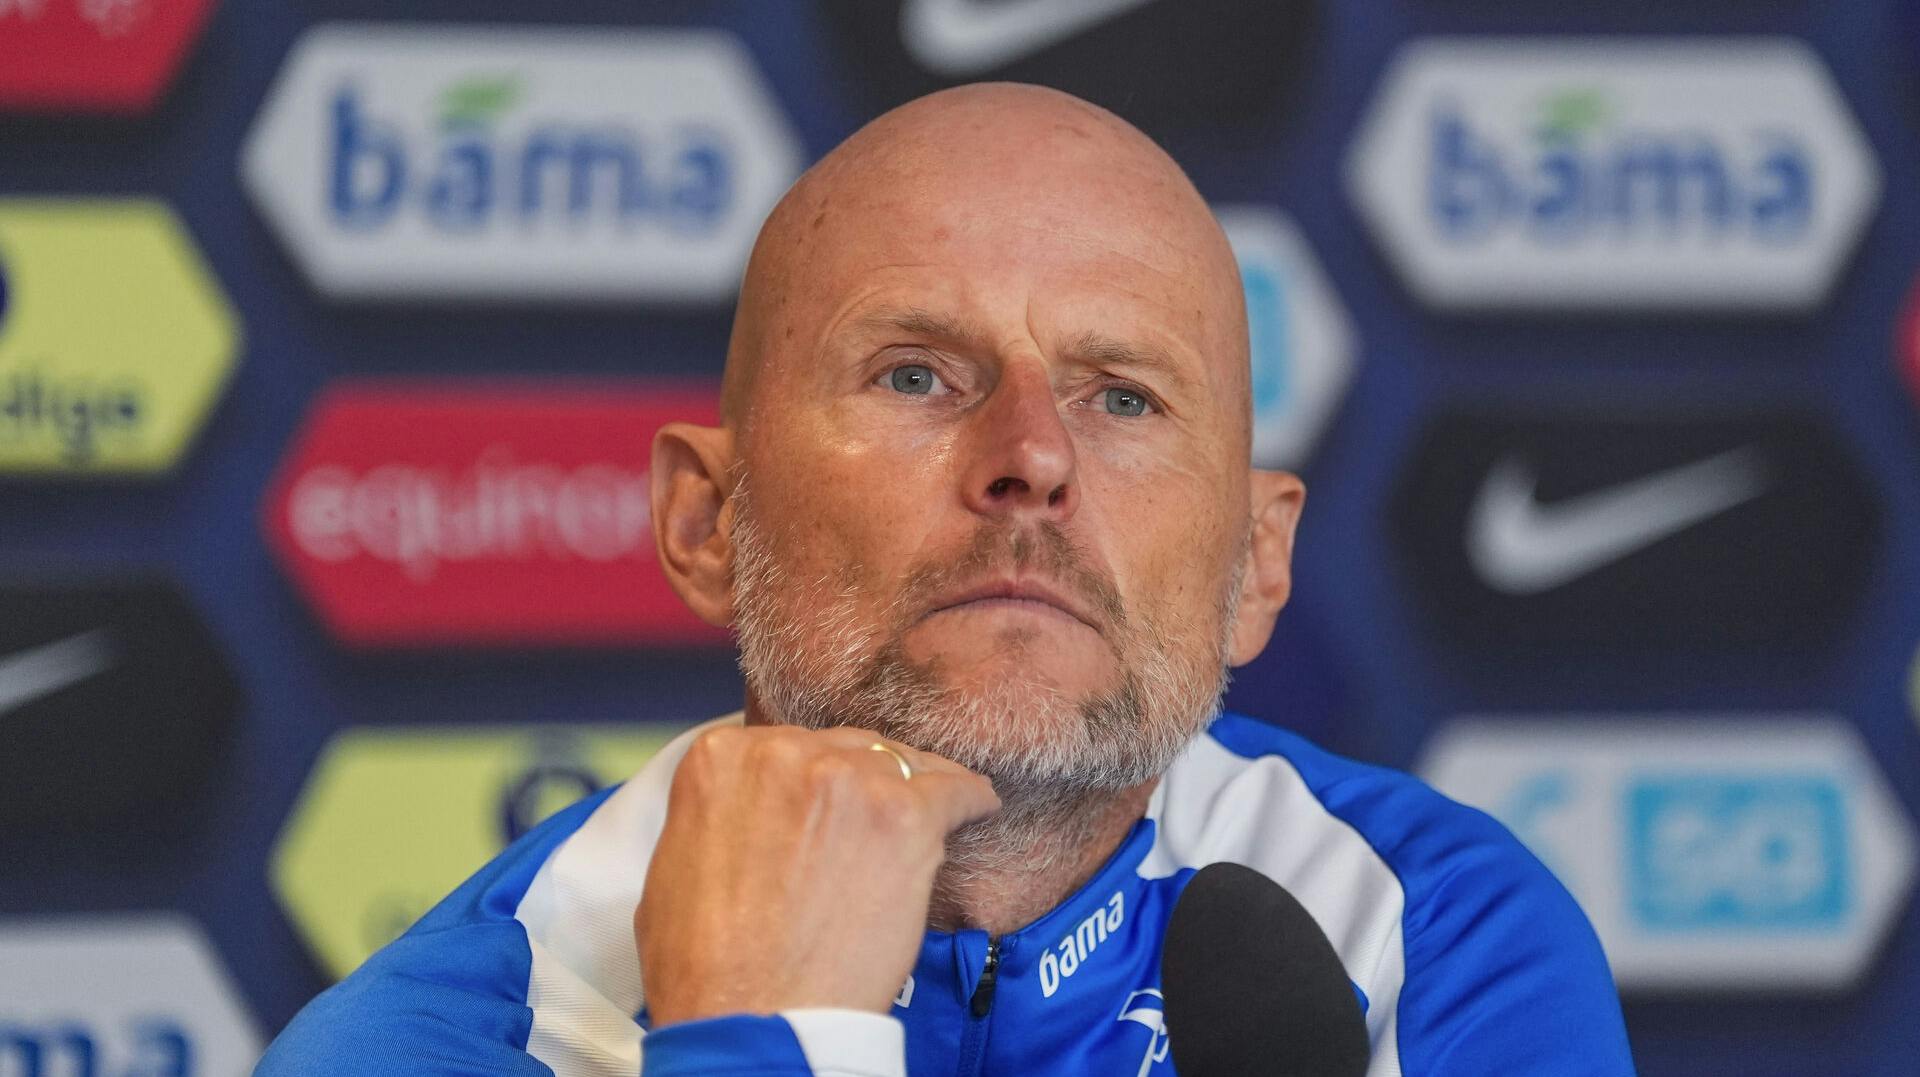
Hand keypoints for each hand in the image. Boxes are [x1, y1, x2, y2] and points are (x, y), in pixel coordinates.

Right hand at [635, 724, 1000, 1026]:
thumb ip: (721, 813)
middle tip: (874, 824)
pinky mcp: (905, 816)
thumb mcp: (676, 863)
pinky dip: (970, 798)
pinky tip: (979, 806)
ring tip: (933, 810)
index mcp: (722, 757)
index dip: (811, 779)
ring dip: (913, 789)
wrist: (751, 1017)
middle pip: (844, 749)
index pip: (786, 746)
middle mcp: (785, 751)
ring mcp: (849, 779)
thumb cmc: (705, 964)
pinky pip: (956, 791)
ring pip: (900, 765)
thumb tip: (750, 810)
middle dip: (859, 783)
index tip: (829, 801)